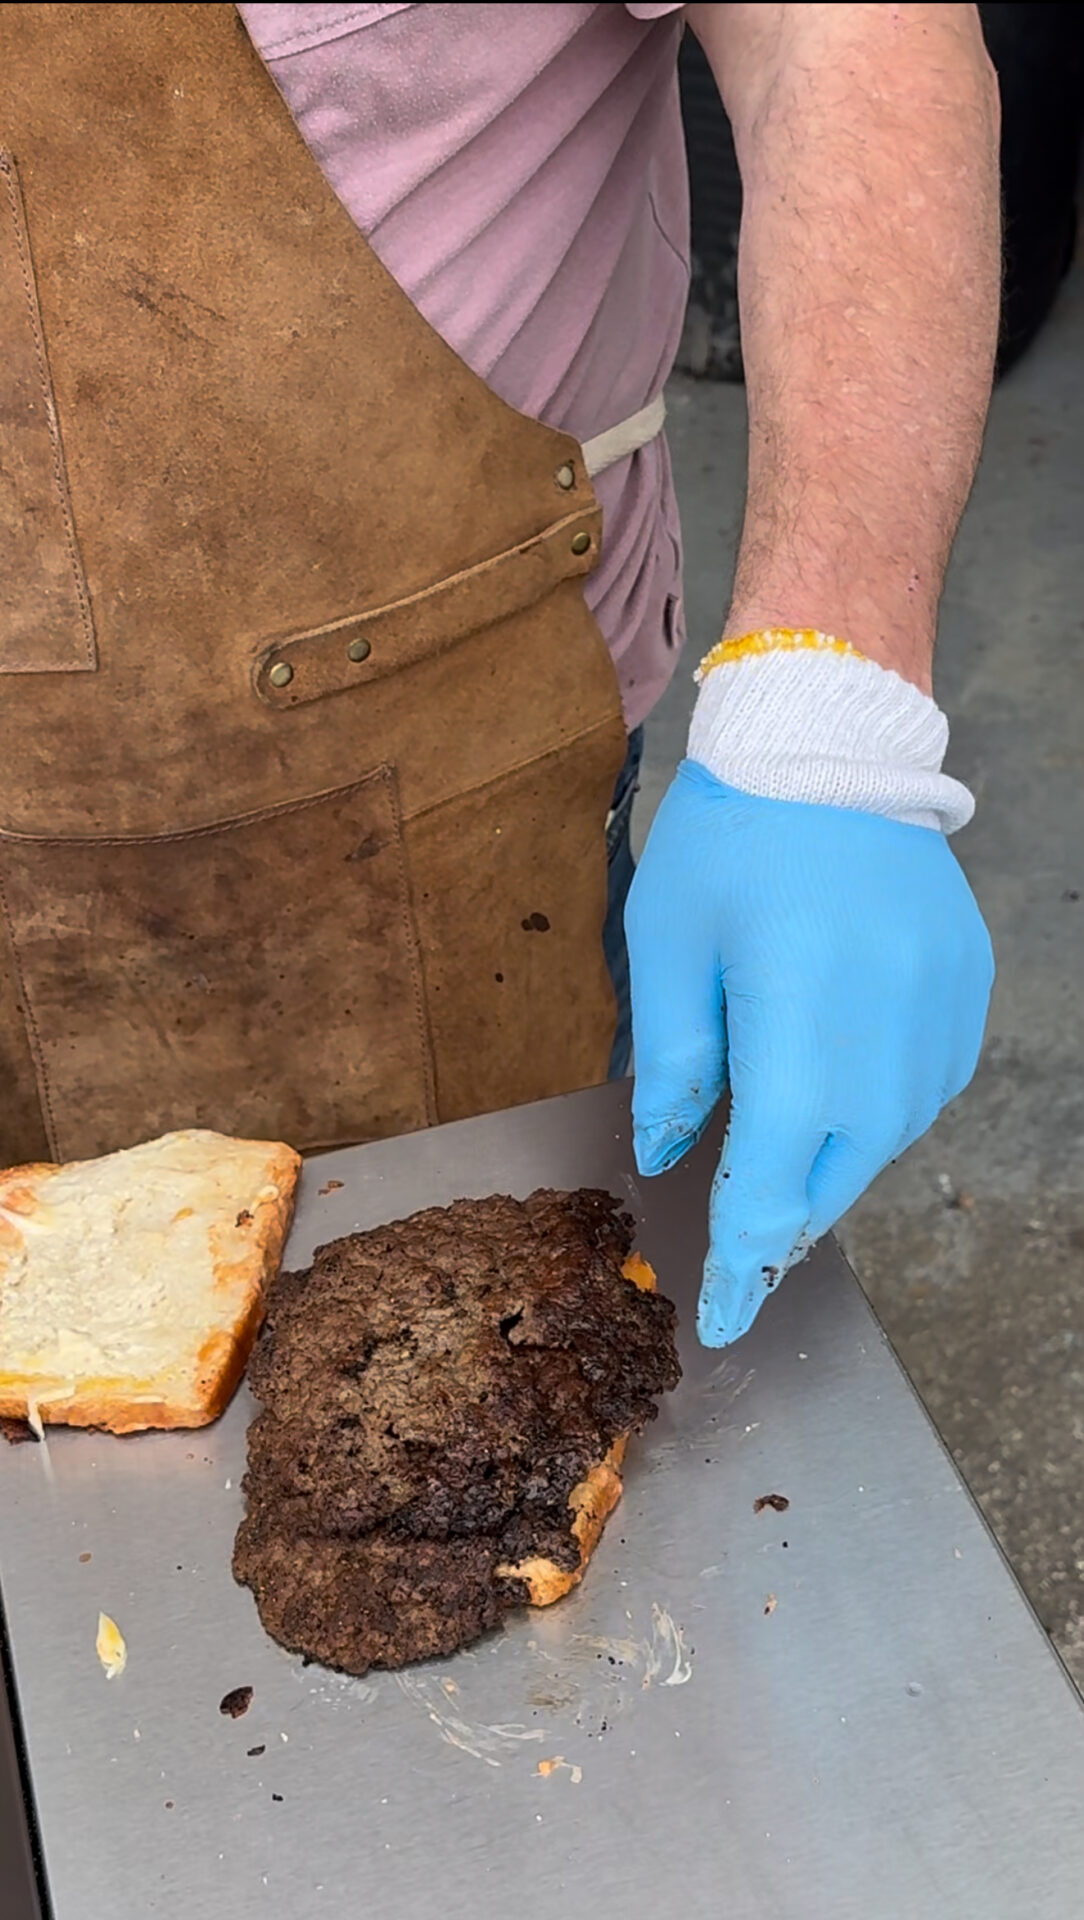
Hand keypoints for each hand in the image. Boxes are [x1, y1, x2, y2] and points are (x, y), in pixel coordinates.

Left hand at [626, 759, 993, 1347]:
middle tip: (739, 1245)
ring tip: (781, 1155)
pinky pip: (924, 1086)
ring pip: (886, 1139)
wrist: (835, 744)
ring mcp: (941, 1014)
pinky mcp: (968, 990)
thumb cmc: (734, 835)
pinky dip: (876, 1108)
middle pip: (836, 1177)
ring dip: (830, 1161)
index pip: (770, 1183)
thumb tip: (670, 1153)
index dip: (740, 1261)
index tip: (722, 1319)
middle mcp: (887, 1034)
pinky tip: (839, 1087)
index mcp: (798, 1024)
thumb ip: (671, 1061)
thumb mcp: (670, 945)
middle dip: (784, 1220)